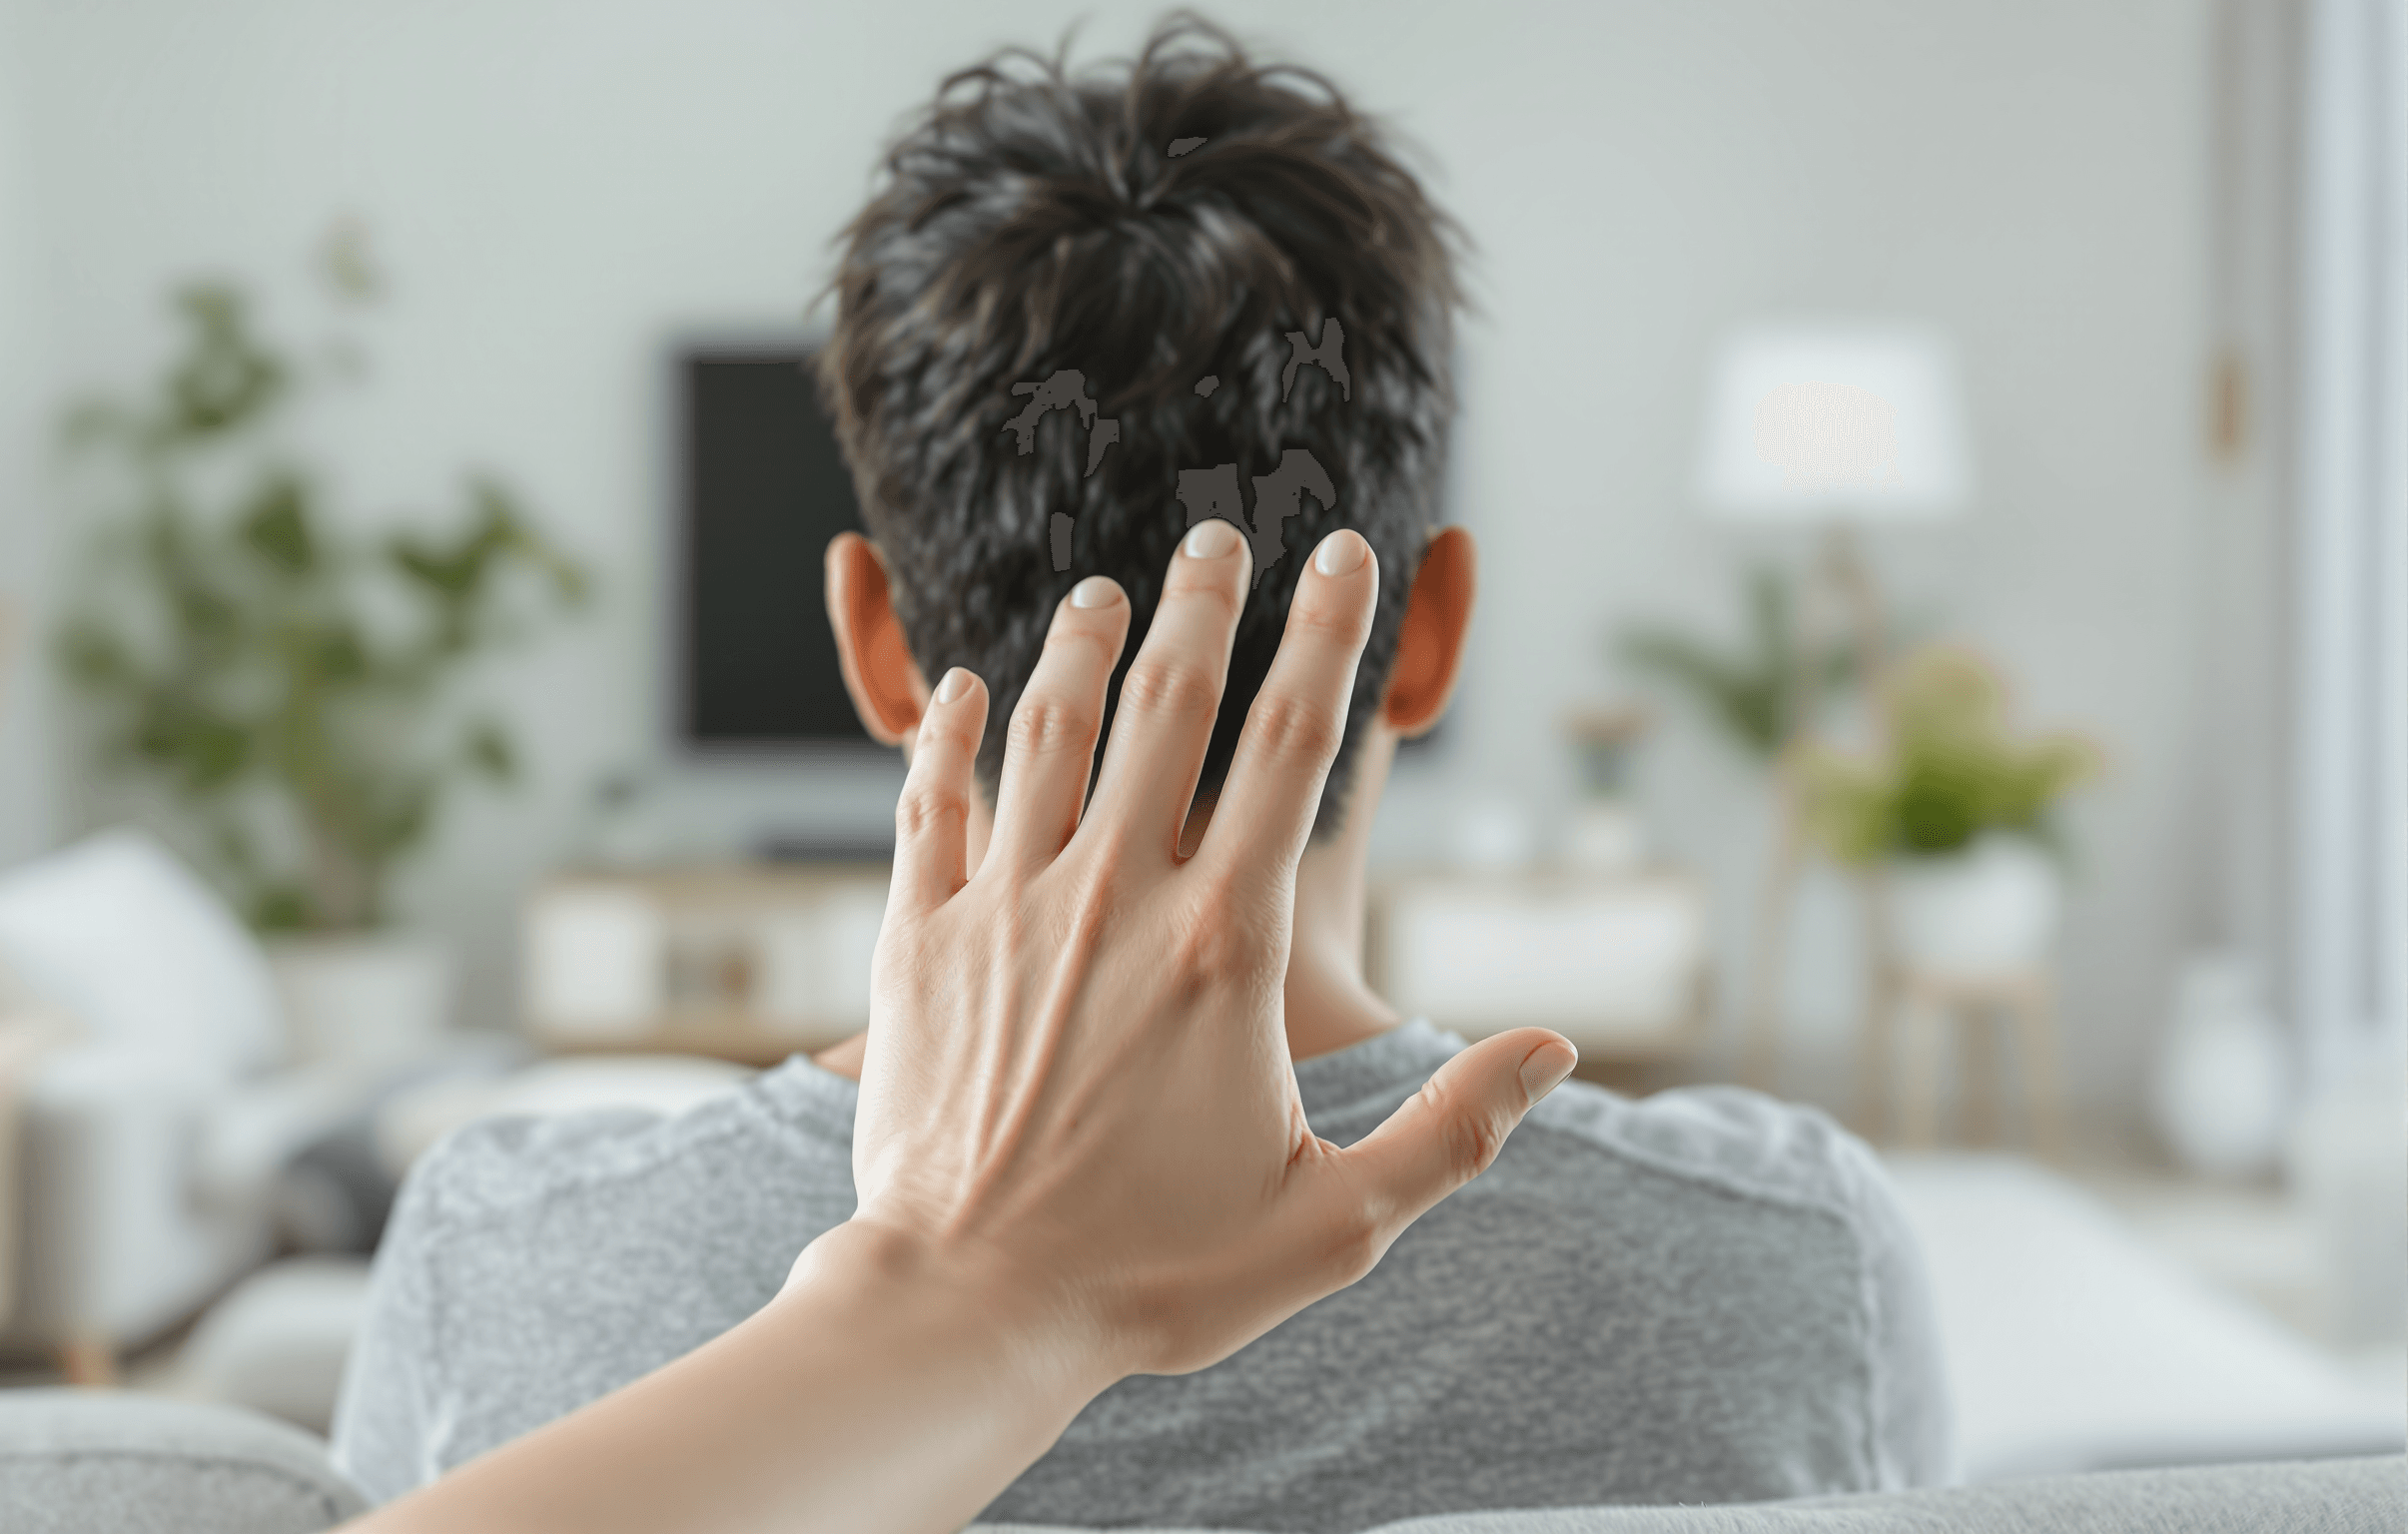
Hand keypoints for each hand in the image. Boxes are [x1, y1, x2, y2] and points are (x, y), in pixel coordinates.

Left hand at [355, 520, 1573, 1533]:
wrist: (966, 1309)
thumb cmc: (1153, 1277)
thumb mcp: (1334, 1225)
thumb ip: (1453, 1130)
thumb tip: (1559, 1051)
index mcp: (1224, 948)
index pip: (1290, 749)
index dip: (1327, 637)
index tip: (1346, 552)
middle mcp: (1116, 900)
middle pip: (1169, 707)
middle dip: (1205, 604)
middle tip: (1222, 532)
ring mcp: (1009, 912)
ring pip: (1047, 734)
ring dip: (1079, 647)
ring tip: (1104, 590)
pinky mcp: (920, 943)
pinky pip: (933, 806)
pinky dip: (947, 735)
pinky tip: (962, 687)